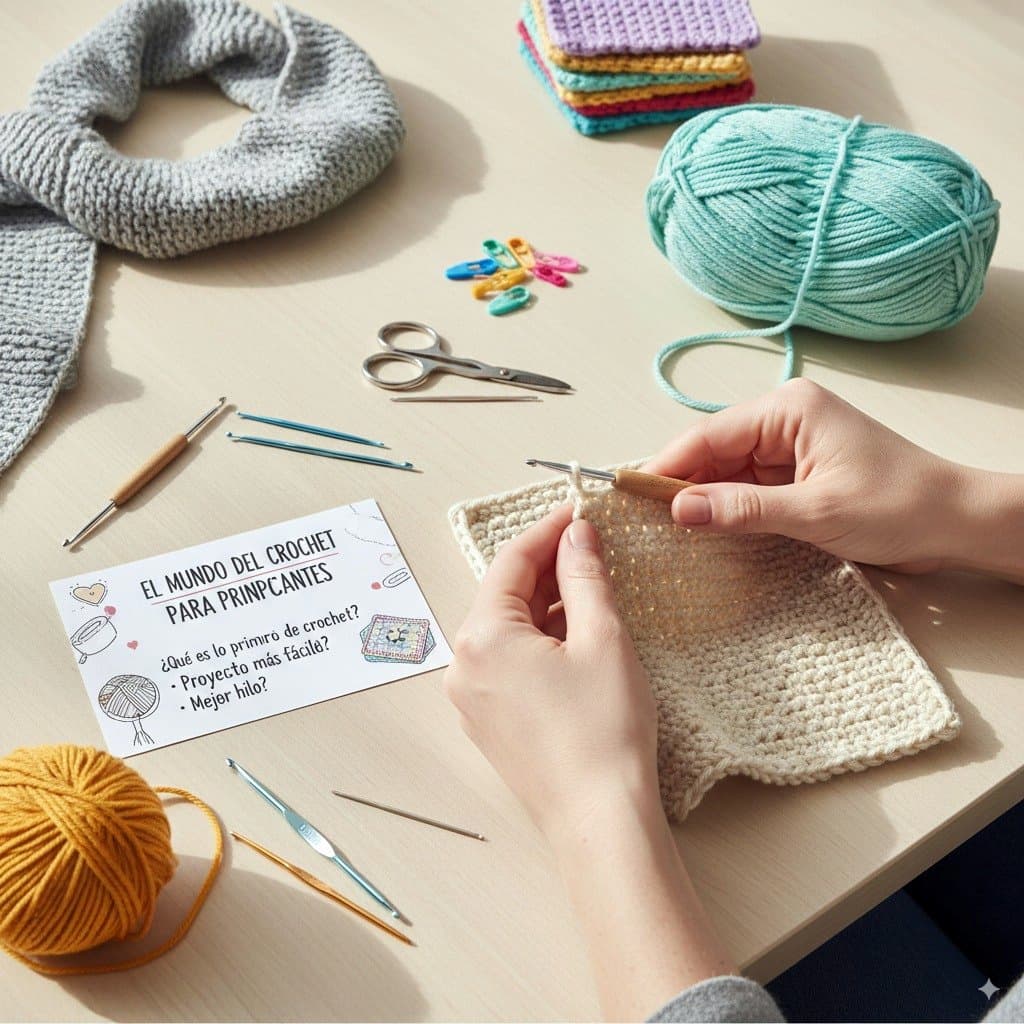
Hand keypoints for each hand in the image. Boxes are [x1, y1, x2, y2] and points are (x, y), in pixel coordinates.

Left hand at [445, 508, 737, 1019]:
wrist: (599, 820)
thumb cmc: (603, 729)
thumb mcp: (603, 638)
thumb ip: (585, 576)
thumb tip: (578, 534)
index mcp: (482, 637)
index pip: (511, 562)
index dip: (548, 531)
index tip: (579, 511)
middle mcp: (463, 665)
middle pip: (504, 595)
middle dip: (547, 569)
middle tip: (591, 548)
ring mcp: (471, 699)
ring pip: (506, 630)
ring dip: (545, 606)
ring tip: (591, 590)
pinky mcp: (488, 724)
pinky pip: (507, 664)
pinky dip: (537, 642)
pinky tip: (574, 638)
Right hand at [645, 378, 973, 572]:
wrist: (955, 523)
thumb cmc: (900, 506)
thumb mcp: (815, 513)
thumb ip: (742, 510)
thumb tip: (680, 510)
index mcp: (789, 410)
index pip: (710, 435)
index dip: (668, 466)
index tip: (632, 494)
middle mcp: (785, 419)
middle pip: (713, 451)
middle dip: (683, 484)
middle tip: (647, 520)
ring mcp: (791, 445)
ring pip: (727, 470)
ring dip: (705, 498)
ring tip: (670, 529)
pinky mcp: (797, 471)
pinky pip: (748, 485)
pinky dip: (729, 506)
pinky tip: (709, 526)